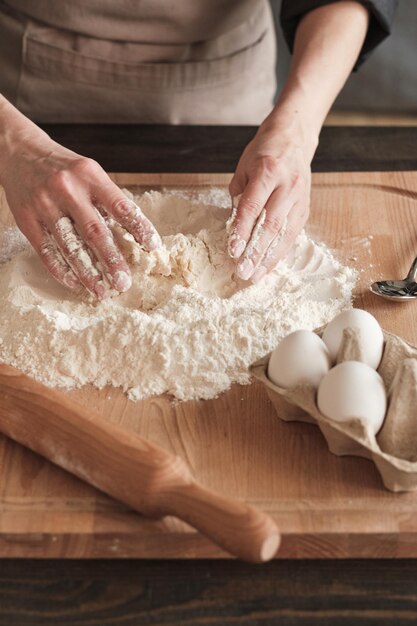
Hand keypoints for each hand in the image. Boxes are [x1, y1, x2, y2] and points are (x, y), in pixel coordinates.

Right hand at [1, 137, 160, 298]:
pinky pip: (46, 251)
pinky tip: (75, 283)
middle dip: (112, 260)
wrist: (20, 152)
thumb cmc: (65, 169)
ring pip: (69, 246)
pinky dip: (62, 270)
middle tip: (124, 282)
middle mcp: (68, 189)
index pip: (121, 206)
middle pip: (94, 231)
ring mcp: (45, 204)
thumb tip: (132, 237)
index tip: (153, 248)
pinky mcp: (26, 219)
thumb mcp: (90, 174)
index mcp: (90, 176)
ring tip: (101, 291)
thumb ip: (107, 201)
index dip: (139, 228)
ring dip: (87, 273)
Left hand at [227, 120, 312, 282]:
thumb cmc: (264, 152)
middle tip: (243, 271)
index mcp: (268, 171)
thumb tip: (233, 227)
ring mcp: (300, 198)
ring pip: (284, 234)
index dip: (242, 231)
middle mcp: (288, 185)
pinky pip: (292, 235)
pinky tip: (268, 265)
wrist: (293, 138)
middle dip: (256, 252)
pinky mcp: (305, 208)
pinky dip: (279, 252)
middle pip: (270, 224)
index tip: (233, 251)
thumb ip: (238, 196)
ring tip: (255, 275)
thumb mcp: (243, 167)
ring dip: (269, 258)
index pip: (253, 207)